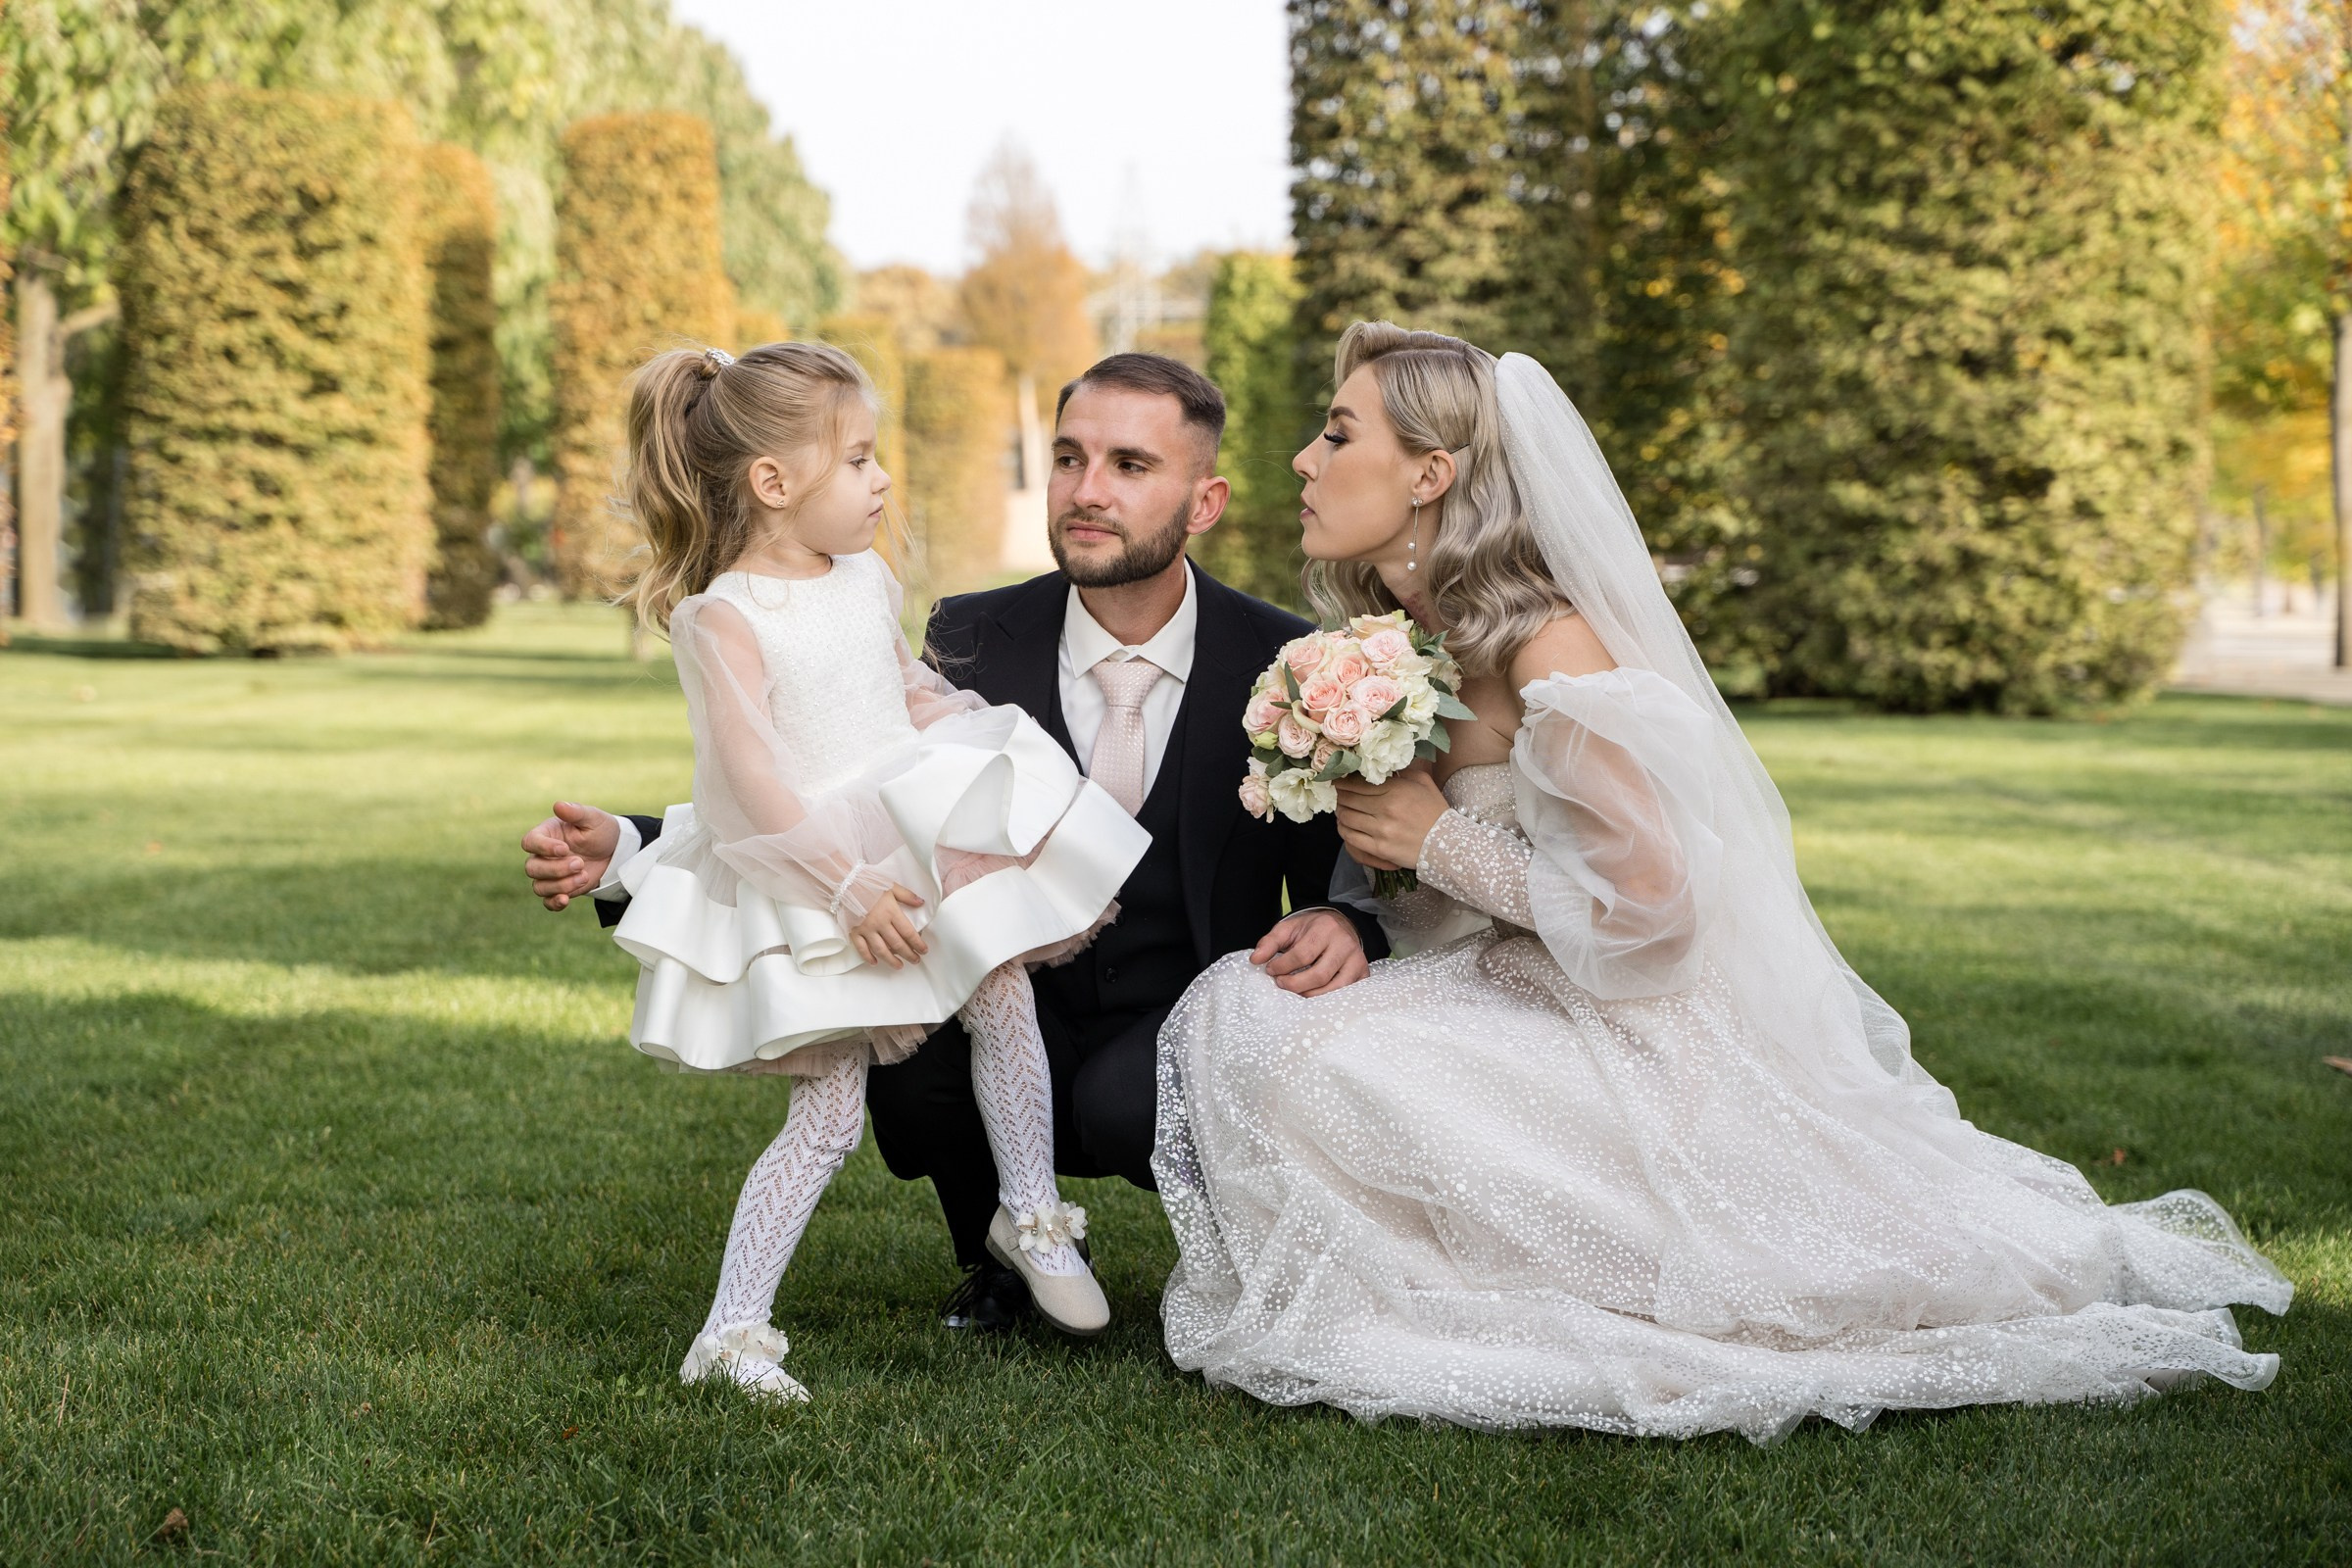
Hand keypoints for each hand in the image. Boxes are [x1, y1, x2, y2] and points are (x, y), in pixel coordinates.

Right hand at [522, 801, 620, 910]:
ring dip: (561, 885)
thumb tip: (558, 805)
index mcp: (546, 834)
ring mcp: (550, 874)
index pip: (530, 842)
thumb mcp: (593, 818)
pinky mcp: (559, 889)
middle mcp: (543, 855)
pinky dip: (554, 903)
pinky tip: (566, 900)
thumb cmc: (600, 831)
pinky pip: (547, 901)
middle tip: (580, 863)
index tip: (565, 849)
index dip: (544, 848)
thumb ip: (576, 812)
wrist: (615, 852)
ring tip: (584, 876)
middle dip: (556, 869)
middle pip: (532, 868)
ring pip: (539, 886)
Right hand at [851, 884, 928, 968]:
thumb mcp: (891, 886)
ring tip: (900, 966)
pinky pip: (862, 949)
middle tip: (916, 960)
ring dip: (891, 960)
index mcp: (891, 912)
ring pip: (881, 950)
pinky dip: (868, 957)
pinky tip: (875, 963)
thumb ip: (907, 896)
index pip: (908, 932)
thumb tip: (921, 903)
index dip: (917, 943)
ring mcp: (866, 929)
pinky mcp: (854, 932)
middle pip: (897, 944)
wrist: (844, 882)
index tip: (923, 950)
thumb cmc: (869, 883)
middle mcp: (880, 923)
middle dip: (908, 954)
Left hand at [1250, 907, 1369, 997]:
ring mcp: (1357, 960)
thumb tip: (1255, 960)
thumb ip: (1270, 942)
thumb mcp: (1288, 929)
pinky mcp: (1363, 973)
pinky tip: (1313, 996)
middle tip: (1281, 984)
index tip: (1271, 970)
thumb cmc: (1310, 930)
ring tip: (1296, 991)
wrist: (1340, 925)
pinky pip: (1347, 993)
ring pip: (1334, 988)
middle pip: (1319, 975)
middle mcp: (1345, 944)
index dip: (1283, 966)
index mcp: (1326, 929)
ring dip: (1310, 995)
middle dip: (1295, 985)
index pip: (1302, 955)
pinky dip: (1329, 999)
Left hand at [1333, 767, 1447, 873]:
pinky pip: (1351, 837)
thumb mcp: (1423, 783)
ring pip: (1347, 816)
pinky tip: (1345, 825)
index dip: (1344, 780)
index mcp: (1396, 789)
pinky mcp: (1379, 848)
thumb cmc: (1435, 812)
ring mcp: (1381, 829)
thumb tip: (1383, 766)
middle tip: (1337, 793)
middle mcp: (1386, 808)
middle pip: (1349, 798)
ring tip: (1341, 808)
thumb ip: (1403, 772)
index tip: (1339, 779)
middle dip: (1340, 794)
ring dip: (1340, 811)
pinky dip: (1344, 829)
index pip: (1359, 782)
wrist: (1447, 844)